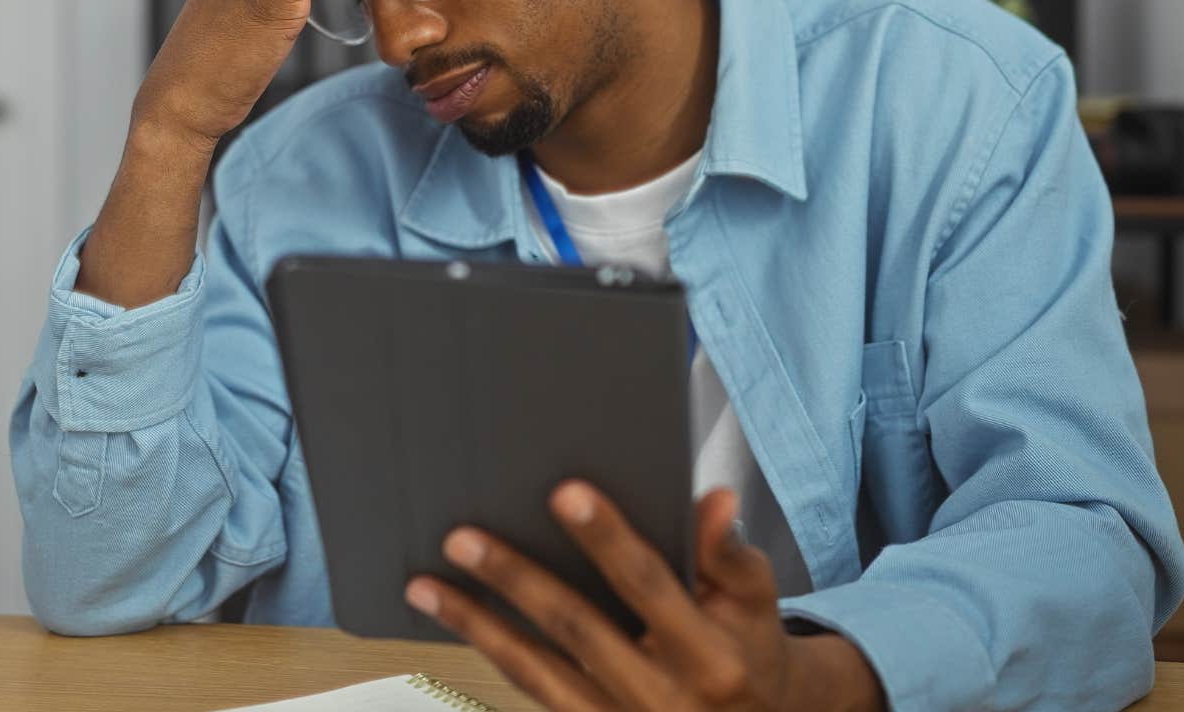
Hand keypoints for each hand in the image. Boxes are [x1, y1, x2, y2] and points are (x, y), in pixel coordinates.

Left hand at [405, 483, 885, 710]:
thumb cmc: (747, 650)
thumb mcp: (757, 605)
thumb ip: (732, 554)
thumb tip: (714, 500)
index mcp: (713, 659)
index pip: (650, 585)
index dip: (607, 538)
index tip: (565, 492)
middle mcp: (664, 702)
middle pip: (577, 630)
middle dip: (516, 580)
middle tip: (462, 538)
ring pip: (537, 672)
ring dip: (477, 625)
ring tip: (426, 585)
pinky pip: (533, 693)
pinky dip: (491, 654)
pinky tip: (458, 619)